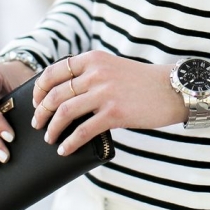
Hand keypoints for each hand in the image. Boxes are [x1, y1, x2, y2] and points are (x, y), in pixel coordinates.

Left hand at [31, 51, 186, 155]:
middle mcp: (96, 73)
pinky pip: (82, 131)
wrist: (173, 89)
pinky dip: (69, 143)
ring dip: (51, 129)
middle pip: (55, 94)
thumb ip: (92, 74)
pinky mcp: (114, 113)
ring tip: (49, 139)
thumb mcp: (114, 67)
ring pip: (64, 112)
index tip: (36, 102)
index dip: (39, 88)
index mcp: (94, 59)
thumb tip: (65, 94)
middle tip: (37, 124)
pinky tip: (65, 150)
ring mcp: (104, 93)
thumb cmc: (144, 82)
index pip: (54, 71)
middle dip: (41, 112)